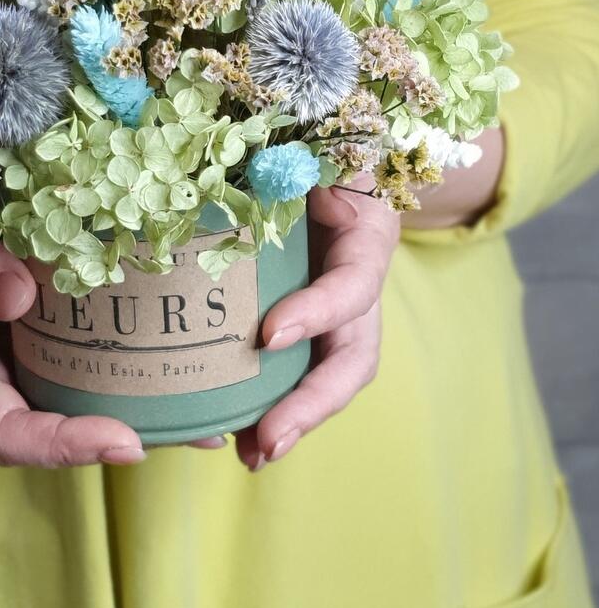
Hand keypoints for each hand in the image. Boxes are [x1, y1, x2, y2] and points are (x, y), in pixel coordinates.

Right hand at [0, 142, 225, 466]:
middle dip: (127, 436)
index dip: (60, 445)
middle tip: (198, 432)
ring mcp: (32, 363)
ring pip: (90, 403)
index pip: (2, 431)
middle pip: (60, 429)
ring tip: (221, 411)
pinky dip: (150, 364)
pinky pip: (103, 359)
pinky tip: (207, 359)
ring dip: (152, 409)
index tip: (124, 440)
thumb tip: (15, 293)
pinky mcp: (61, 339)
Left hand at [232, 176, 399, 470]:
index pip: (351, 284)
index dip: (318, 312)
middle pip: (353, 356)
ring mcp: (338, 312)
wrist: (328, 164)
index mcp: (366, 238)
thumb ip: (300, 170)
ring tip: (252, 453)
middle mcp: (359, 285)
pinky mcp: (308, 324)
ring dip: (293, 420)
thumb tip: (284, 191)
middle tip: (267, 439)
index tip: (270, 334)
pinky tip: (241, 439)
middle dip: (311, 403)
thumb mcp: (312, 153)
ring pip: (329, 376)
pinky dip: (273, 408)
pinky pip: (298, 372)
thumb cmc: (314, 154)